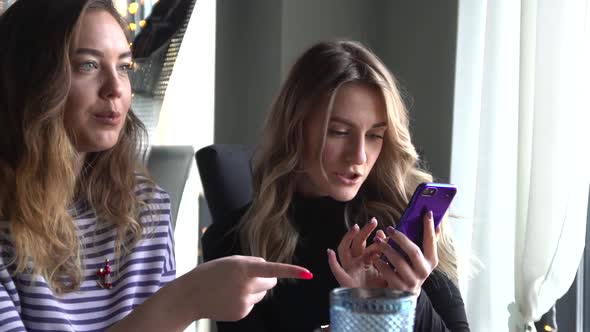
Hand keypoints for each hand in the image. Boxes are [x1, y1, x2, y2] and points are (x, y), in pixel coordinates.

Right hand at [189, 255, 312, 320]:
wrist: (191, 295)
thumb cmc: (211, 273)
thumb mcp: (231, 261)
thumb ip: (252, 262)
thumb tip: (269, 269)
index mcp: (243, 269)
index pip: (273, 270)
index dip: (292, 272)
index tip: (309, 273)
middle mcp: (246, 287)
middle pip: (272, 282)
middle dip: (266, 279)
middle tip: (246, 276)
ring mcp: (244, 302)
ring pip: (262, 294)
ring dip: (254, 289)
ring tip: (233, 287)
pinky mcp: (242, 313)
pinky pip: (253, 304)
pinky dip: (245, 300)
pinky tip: (230, 298)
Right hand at [327, 218, 387, 287]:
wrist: (375, 308)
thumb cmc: (382, 291)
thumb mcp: (387, 272)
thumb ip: (388, 258)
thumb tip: (389, 240)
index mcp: (366, 261)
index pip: (370, 245)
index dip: (376, 238)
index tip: (383, 232)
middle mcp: (355, 264)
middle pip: (357, 243)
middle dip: (364, 231)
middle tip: (373, 221)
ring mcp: (349, 270)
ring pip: (344, 251)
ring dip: (348, 238)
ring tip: (356, 227)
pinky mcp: (345, 281)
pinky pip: (336, 271)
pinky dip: (332, 262)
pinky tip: (330, 252)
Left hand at [371, 211, 438, 294]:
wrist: (405, 293)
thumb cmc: (411, 267)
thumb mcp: (419, 256)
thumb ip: (423, 239)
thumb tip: (429, 216)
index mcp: (431, 261)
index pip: (432, 242)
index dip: (429, 228)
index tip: (426, 212)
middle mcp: (424, 272)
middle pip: (413, 252)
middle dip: (401, 238)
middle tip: (390, 228)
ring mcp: (412, 281)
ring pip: (399, 262)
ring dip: (387, 249)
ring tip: (377, 240)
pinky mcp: (399, 288)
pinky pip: (388, 273)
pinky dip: (381, 263)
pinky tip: (375, 256)